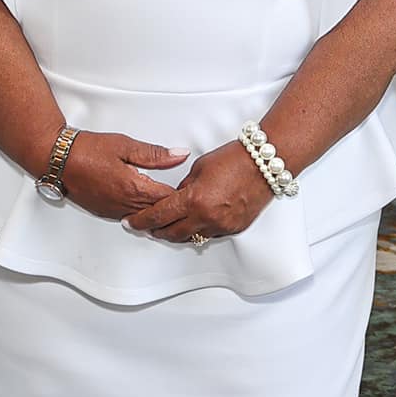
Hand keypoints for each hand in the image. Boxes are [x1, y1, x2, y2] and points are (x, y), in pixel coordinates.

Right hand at [54, 130, 188, 220]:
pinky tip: (145, 206)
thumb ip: (156, 154)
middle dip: (171, 206)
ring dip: (155, 212)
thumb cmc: (88, 150)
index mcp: (133, 187)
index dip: (181, 195)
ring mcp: (112, 210)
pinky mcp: (103, 212)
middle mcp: (123, 204)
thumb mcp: (126, 145)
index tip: (191, 189)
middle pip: (157, 211)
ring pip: (143, 217)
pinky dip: (140, 213)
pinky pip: (128, 217)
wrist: (58, 159)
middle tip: (185, 199)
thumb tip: (179, 155)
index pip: (166, 198)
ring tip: (168, 205)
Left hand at [123, 140, 271, 243]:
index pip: (158, 216)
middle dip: (156, 231)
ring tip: (169, 226)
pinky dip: (199, 230)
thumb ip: (184, 187)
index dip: (141, 221)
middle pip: (171, 233)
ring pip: (190, 237)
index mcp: (193, 199)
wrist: (264, 164)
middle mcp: (206, 217)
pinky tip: (195, 223)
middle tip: (146, 227)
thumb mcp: (199, 168)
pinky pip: (210, 235)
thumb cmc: (234, 159)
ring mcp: (221, 225)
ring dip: (177, 232)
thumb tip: (175, 198)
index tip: (131, 222)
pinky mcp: (233, 228)